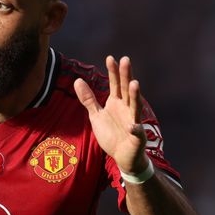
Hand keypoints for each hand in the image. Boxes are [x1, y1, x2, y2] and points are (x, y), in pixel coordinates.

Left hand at [74, 55, 148, 173]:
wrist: (122, 156)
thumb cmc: (111, 134)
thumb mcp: (96, 115)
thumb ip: (89, 99)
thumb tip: (77, 80)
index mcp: (117, 102)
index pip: (115, 84)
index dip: (113, 71)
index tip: (110, 58)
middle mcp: (127, 108)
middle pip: (126, 90)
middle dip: (126, 76)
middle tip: (126, 60)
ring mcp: (133, 121)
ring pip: (135, 107)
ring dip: (135, 96)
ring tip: (134, 84)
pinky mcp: (137, 136)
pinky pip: (136, 132)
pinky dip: (135, 129)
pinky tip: (133, 126)